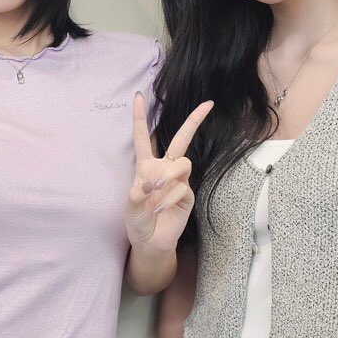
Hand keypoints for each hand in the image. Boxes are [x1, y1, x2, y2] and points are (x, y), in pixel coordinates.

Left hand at [125, 94, 212, 253]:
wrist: (150, 242)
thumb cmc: (138, 220)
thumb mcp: (129, 207)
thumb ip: (136, 194)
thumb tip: (150, 183)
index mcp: (146, 166)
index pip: (142, 137)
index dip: (140, 117)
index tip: (139, 96)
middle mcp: (164, 169)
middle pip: (181, 139)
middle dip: (194, 121)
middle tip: (207, 104)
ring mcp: (178, 181)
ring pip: (183, 162)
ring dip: (169, 175)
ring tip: (157, 190)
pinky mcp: (187, 195)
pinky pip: (182, 188)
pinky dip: (168, 199)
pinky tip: (159, 210)